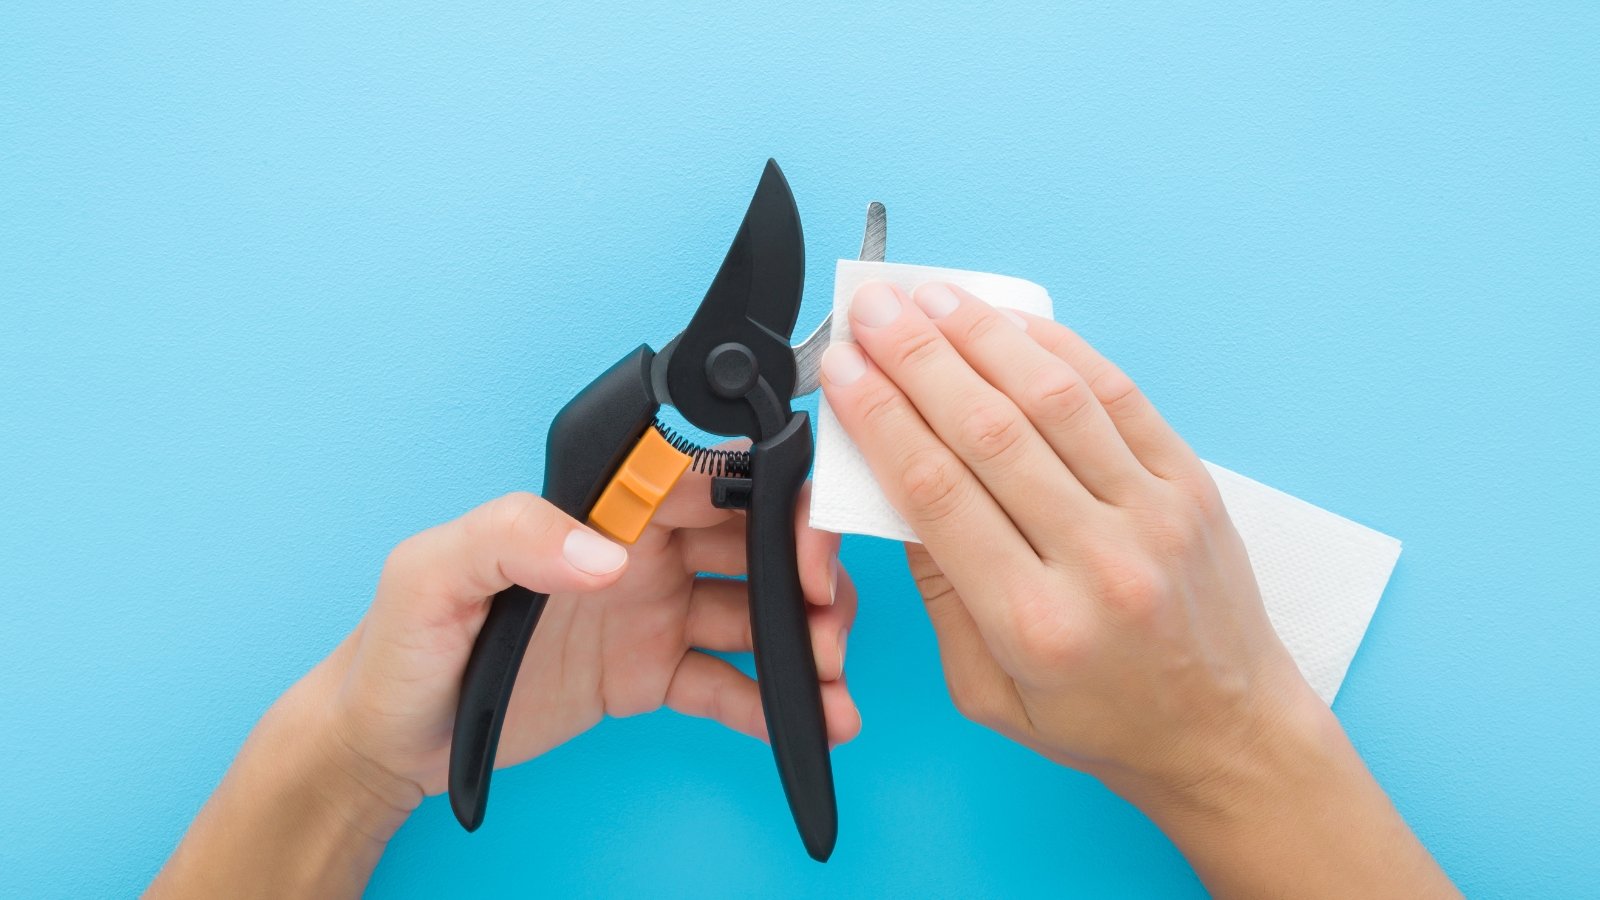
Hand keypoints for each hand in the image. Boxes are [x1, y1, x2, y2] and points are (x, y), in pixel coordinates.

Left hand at [151, 469, 858, 897]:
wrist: (387, 740)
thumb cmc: (398, 645)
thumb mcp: (432, 575)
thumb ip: (511, 538)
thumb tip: (606, 551)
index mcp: (597, 512)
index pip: (702, 479)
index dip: (767, 498)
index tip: (803, 539)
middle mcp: (637, 555)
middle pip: (751, 542)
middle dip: (805, 573)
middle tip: (828, 618)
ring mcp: (650, 615)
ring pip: (756, 613)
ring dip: (805, 641)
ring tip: (832, 682)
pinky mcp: (650, 676)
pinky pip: (728, 682)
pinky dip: (774, 703)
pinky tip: (810, 724)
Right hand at [820, 280, 1295, 788]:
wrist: (1228, 734)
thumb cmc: (1104, 720)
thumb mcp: (988, 690)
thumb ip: (939, 592)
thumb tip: (896, 487)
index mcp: (1034, 623)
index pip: (937, 491)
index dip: (881, 418)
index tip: (846, 372)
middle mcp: (1099, 561)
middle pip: (989, 431)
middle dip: (919, 359)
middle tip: (876, 313)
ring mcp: (1155, 515)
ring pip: (1055, 398)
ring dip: (984, 338)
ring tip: (934, 299)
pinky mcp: (1193, 486)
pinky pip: (1120, 397)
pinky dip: (1062, 349)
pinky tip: (1014, 324)